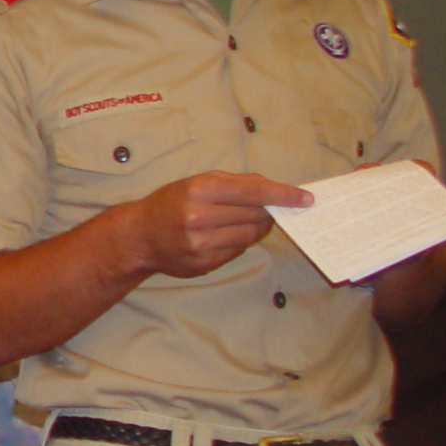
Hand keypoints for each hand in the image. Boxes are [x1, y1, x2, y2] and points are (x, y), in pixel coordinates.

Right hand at [128, 172, 308, 279]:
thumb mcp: (197, 182)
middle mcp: (200, 218)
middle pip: (255, 214)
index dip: (283, 195)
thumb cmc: (170, 203)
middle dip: (268, 210)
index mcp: (200, 190)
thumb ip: (234, 183)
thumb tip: (271, 189)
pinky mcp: (204, 263)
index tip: (306, 198)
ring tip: (250, 221)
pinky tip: (228, 234)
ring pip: (249, 235)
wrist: (140, 236)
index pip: (254, 192)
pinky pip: (236, 250)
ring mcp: (202, 244)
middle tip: (271, 208)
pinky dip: (240, 241)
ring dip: (257, 227)